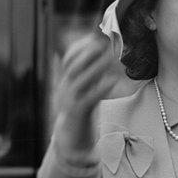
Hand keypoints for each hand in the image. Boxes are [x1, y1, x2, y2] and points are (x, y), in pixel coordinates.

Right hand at [56, 33, 117, 150]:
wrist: (70, 142)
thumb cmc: (81, 113)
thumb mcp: (85, 91)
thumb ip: (91, 75)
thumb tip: (102, 54)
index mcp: (67, 82)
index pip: (69, 60)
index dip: (80, 47)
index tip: (94, 36)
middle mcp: (65, 90)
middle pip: (72, 67)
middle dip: (86, 53)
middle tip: (103, 41)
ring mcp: (69, 103)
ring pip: (78, 81)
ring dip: (94, 68)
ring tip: (110, 57)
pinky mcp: (77, 115)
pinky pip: (87, 100)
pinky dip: (99, 89)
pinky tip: (112, 82)